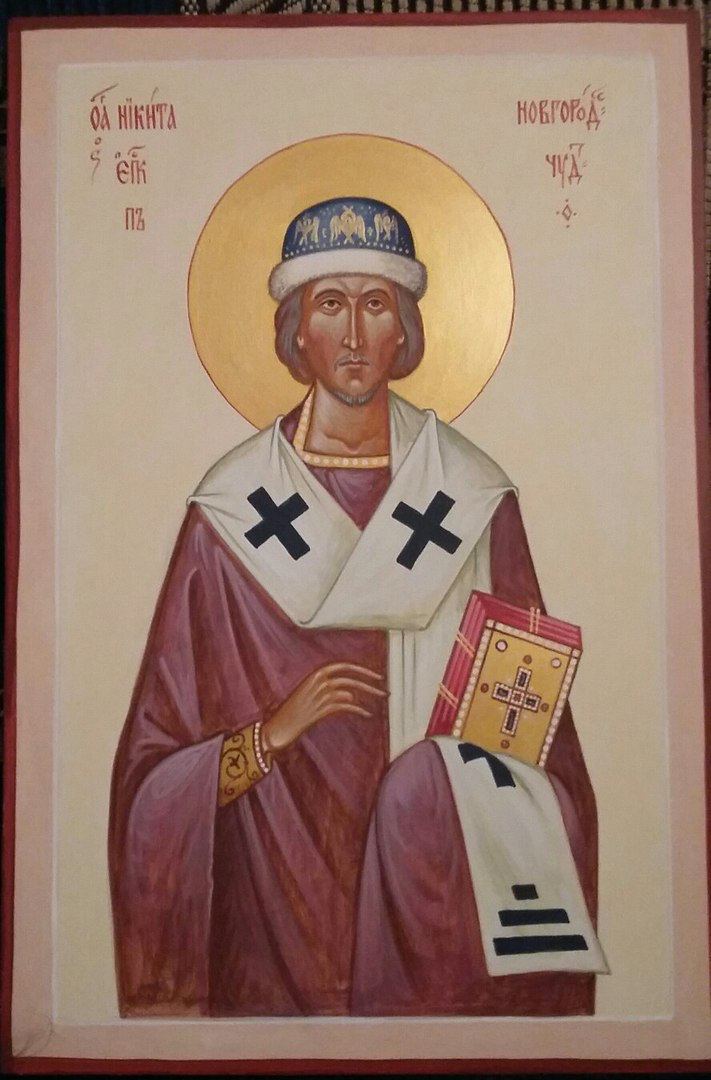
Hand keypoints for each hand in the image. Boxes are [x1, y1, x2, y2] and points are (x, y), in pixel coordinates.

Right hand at [261, 662, 386, 753]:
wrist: (276, 729)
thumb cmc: (293, 714)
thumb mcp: (312, 697)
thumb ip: (331, 692)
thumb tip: (351, 693)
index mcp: (314, 675)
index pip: (343, 666)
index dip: (362, 669)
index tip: (377, 675)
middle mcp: (317, 682)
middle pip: (349, 678)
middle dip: (370, 684)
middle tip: (385, 691)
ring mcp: (318, 696)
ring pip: (349, 691)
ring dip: (367, 696)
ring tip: (380, 701)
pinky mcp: (319, 710)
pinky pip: (344, 706)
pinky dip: (358, 709)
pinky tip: (367, 714)